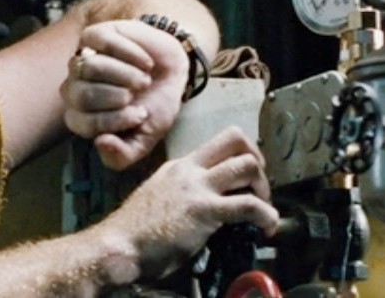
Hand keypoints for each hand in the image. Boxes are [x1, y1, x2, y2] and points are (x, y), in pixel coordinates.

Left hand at [61, 20, 189, 169]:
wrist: (173, 72)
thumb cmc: (155, 106)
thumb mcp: (145, 140)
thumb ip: (122, 156)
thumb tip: (100, 143)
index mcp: (81, 117)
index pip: (80, 122)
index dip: (111, 121)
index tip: (140, 116)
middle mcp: (75, 88)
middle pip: (80, 95)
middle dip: (115, 97)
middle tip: (138, 95)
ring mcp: (82, 60)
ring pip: (89, 67)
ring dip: (124, 74)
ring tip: (143, 78)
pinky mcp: (95, 36)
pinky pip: (101, 42)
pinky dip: (128, 53)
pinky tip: (145, 61)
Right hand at [93, 127, 278, 280]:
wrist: (117, 246)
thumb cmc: (134, 233)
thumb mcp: (159, 200)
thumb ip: (183, 197)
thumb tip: (207, 210)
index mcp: (178, 167)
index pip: (217, 145)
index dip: (239, 157)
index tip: (245, 180)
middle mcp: (189, 170)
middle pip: (235, 138)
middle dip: (257, 158)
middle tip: (259, 185)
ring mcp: (197, 188)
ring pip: (248, 165)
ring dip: (264, 188)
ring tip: (263, 209)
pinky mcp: (205, 210)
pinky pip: (250, 205)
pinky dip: (267, 216)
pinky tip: (267, 227)